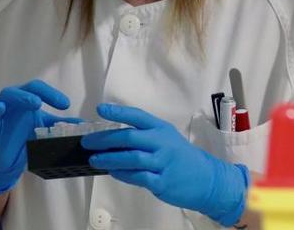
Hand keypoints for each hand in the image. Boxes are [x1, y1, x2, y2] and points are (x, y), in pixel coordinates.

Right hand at [0, 80, 75, 194]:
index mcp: (22, 100)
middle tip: (36, 103)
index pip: (34, 88)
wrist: (5, 158)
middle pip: (10, 93)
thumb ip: (61, 126)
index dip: (50, 94)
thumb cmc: (22, 135)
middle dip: (22, 96)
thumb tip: (85, 124)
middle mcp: (6, 107)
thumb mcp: (44, 129)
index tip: (66, 105)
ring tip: (0, 109)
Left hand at [82, 104, 249, 226]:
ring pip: (131, 159)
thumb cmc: (180, 156)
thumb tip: (110, 136)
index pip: (137, 116)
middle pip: (129, 138)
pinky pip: (138, 177)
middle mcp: (162, 143)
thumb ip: (143, 135)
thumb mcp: (166, 137)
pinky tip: (112, 172)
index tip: (99, 110)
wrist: (206, 179)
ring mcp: (163, 163)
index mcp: (161, 128)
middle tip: (87, 142)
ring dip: (109, 159)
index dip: (118, 112)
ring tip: (94, 159)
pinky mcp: (162, 182)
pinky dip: (122, 174)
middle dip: (104, 140)